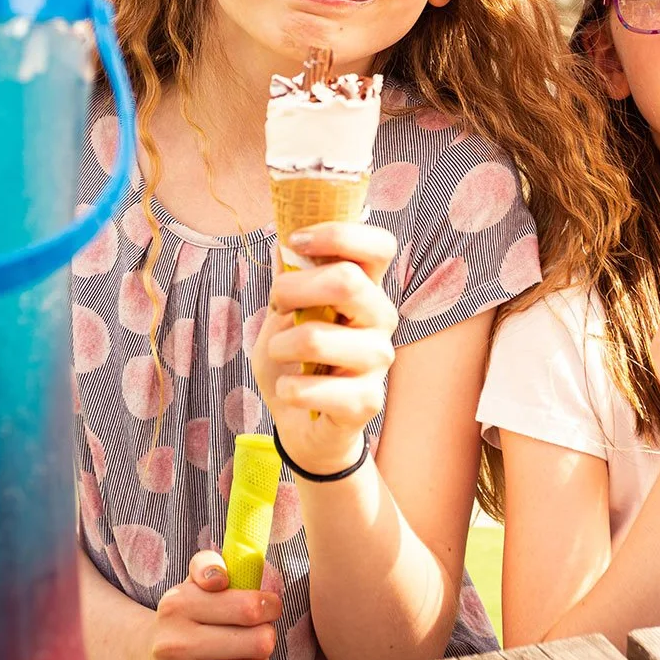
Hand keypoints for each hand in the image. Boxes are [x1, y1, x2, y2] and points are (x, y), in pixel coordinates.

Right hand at [127, 550, 279, 659]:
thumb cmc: (179, 621)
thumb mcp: (188, 586)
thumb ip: (208, 565)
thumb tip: (220, 577)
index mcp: (178, 606)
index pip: (249, 607)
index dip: (270, 606)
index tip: (269, 607)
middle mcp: (175, 644)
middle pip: (260, 642)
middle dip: (266, 637)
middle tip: (255, 636)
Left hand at [253, 221, 397, 473]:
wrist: (304, 426)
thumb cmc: (295, 362)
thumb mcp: (284, 315)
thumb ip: (290, 280)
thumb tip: (281, 238)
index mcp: (366, 289)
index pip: (378, 245)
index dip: (338, 234)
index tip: (296, 243)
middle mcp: (381, 318)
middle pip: (347, 280)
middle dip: (293, 288)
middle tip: (278, 304)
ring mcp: (377, 360)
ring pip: (317, 337)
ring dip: (282, 346)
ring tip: (281, 355)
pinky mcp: (366, 401)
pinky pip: (313, 387)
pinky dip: (288, 388)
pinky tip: (290, 390)